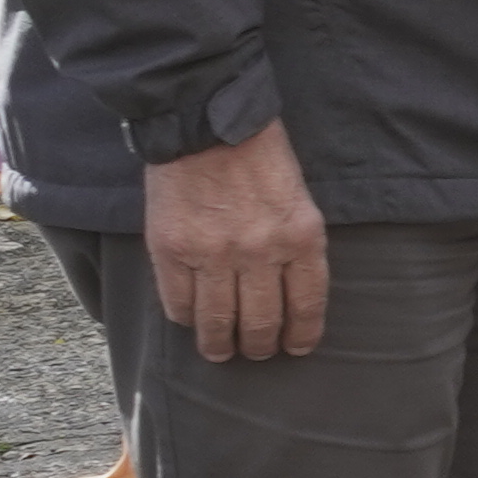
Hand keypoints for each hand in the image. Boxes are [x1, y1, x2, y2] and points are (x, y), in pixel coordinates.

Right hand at [148, 119, 325, 364]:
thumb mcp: (300, 201)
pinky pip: (177, 302)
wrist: (207, 125)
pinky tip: (191, 321)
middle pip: (261, 321)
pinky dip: (184, 318)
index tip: (296, 348)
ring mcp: (213, 253)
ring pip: (217, 321)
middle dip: (259, 346)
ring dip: (219, 345)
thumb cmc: (261, 159)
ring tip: (220, 352)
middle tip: (256, 352)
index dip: (301, 335)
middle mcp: (259, 251)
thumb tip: (290, 296)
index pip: (306, 305)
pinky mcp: (171, 248)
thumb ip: (297, 247)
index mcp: (301, 238)